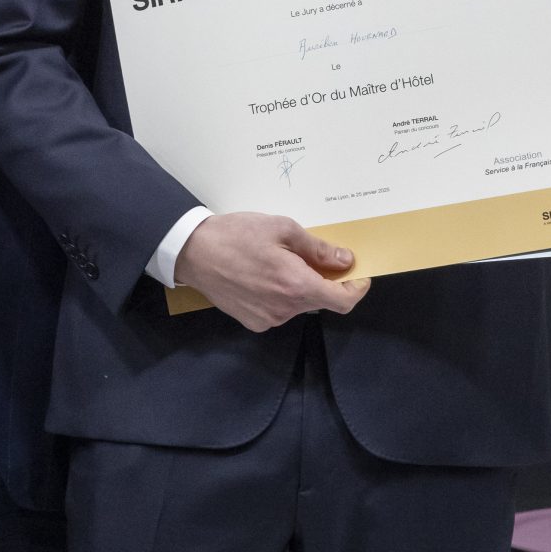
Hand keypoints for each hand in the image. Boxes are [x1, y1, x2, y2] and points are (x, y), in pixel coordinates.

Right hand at [172, 212, 364, 332]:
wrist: (192, 252)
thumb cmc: (236, 234)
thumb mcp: (281, 229)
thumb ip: (317, 249)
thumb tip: (344, 260)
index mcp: (296, 285)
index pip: (342, 301)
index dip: (356, 290)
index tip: (357, 276)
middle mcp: (285, 309)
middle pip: (320, 301)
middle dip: (324, 282)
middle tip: (311, 257)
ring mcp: (268, 319)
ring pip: (299, 305)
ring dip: (299, 288)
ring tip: (278, 263)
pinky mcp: (253, 322)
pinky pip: (279, 311)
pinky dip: (280, 296)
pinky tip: (262, 277)